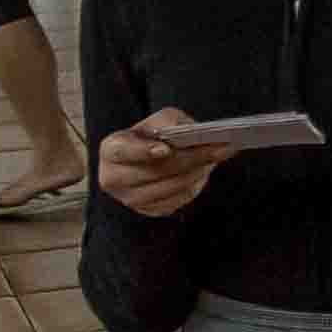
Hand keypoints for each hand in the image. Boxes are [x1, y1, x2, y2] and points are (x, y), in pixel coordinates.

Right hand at [95, 108, 233, 216]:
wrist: (145, 158)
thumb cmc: (151, 135)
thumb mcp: (157, 120)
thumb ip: (170, 122)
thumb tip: (192, 133)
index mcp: (111, 150)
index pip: (123, 151)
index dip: (143, 151)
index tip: (165, 149)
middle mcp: (115, 178)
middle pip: (156, 171)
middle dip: (191, 158)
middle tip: (220, 148)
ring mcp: (130, 199)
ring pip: (171, 187)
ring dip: (197, 171)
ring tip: (218, 156)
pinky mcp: (149, 211)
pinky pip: (178, 200)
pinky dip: (194, 185)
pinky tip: (205, 171)